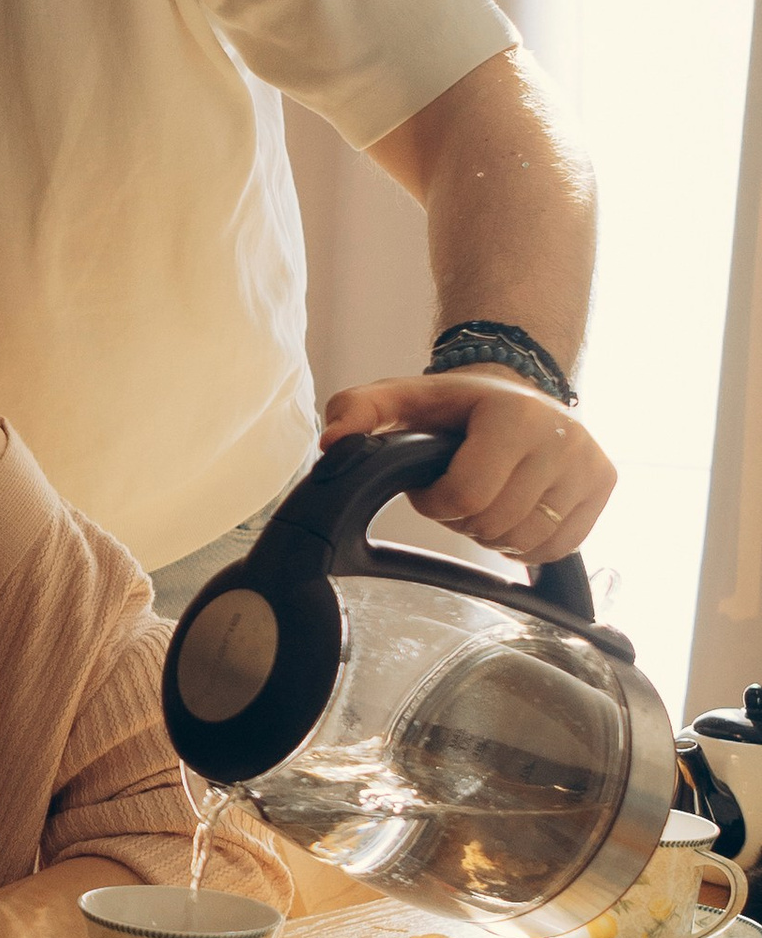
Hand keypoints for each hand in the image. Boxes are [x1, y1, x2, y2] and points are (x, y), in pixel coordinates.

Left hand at [318, 370, 614, 565]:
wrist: (520, 390)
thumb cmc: (458, 404)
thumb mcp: (404, 398)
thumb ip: (359, 410)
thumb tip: (333, 441)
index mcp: (514, 416)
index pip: (466, 496)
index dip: (436, 502)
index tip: (432, 483)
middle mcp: (563, 438)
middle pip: (495, 523)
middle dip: (463, 518)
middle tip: (460, 489)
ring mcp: (589, 464)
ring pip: (525, 541)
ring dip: (493, 533)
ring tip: (487, 497)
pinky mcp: (603, 485)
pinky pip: (557, 547)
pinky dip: (526, 543)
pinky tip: (514, 511)